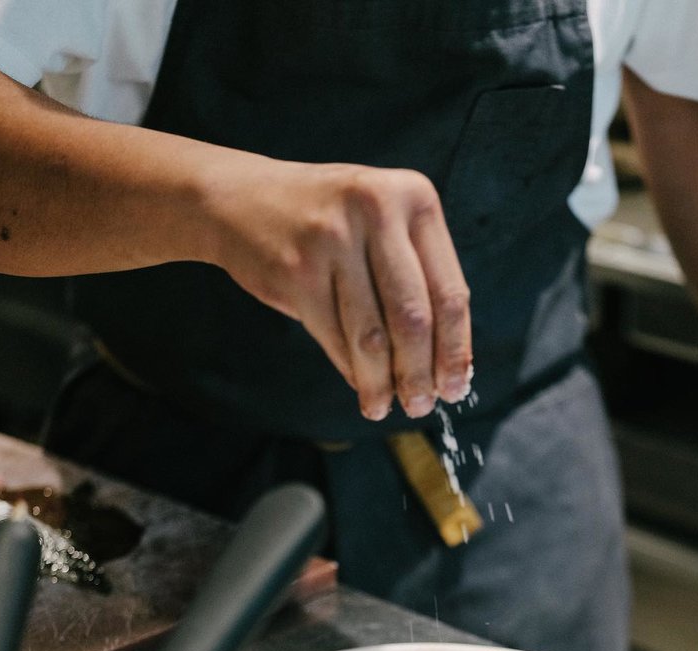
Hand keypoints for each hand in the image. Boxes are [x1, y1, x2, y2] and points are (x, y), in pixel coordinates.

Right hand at [204, 157, 471, 420]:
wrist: (241, 200)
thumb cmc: (328, 223)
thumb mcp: (383, 225)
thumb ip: (417, 278)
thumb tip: (447, 364)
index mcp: (414, 197)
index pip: (449, 292)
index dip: (455, 350)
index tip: (456, 387)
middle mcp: (376, 209)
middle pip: (413, 318)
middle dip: (420, 374)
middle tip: (421, 406)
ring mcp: (333, 238)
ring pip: (371, 336)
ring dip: (381, 382)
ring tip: (384, 406)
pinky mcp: (296, 270)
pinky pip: (334, 338)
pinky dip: (350, 370)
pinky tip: (359, 385)